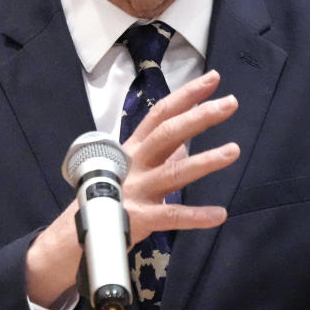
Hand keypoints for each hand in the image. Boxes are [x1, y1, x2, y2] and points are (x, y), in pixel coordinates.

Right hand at [119, 69, 239, 243]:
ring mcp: (137, 189)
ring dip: (206, 161)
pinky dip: (197, 216)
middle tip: (230, 103)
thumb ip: (161, 156)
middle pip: (168, 133)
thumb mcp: (134, 168)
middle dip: (200, 116)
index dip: (187, 95)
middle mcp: (136, 163)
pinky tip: (220, 214)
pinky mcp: (140, 218)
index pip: (162, 113)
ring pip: (174, 173)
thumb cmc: (110, 194)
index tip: (213, 79)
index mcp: (134, 147)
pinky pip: (172, 216)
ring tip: (233, 150)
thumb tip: (185, 145)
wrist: (76, 231)